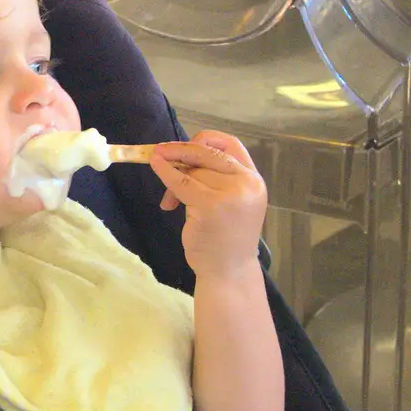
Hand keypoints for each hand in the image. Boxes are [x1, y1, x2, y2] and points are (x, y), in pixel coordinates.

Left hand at [148, 130, 267, 281]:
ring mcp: (230, 195)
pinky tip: (156, 166)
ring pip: (193, 170)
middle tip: (159, 151)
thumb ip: (215, 178)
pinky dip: (165, 173)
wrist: (229, 272)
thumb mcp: (229, 202)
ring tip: (170, 201)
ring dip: (174, 178)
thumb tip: (177, 156)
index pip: (231, 145)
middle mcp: (247, 184)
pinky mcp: (211, 206)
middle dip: (180, 150)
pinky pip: (181, 182)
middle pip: (207, 154)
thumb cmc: (225, 238)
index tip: (184, 146)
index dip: (205, 139)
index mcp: (254, 180)